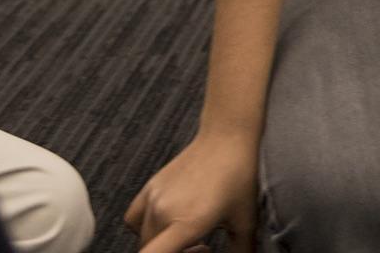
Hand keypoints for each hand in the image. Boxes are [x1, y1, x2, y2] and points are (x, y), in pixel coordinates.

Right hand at [126, 130, 258, 252]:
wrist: (226, 137)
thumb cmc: (239, 177)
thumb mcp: (245, 221)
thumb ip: (240, 250)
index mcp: (187, 223)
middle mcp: (164, 211)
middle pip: (151, 250)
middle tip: (201, 247)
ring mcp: (154, 198)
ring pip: (143, 237)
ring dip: (162, 243)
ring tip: (187, 236)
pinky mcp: (149, 187)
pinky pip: (134, 219)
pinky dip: (145, 227)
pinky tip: (169, 221)